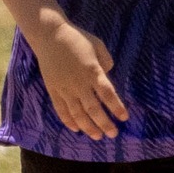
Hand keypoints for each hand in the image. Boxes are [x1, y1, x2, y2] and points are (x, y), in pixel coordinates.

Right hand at [33, 17, 129, 140]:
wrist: (49, 36)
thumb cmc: (77, 38)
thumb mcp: (98, 45)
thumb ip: (106, 61)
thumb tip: (108, 75)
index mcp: (92, 71)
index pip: (108, 94)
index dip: (117, 107)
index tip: (124, 118)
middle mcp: (79, 83)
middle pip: (94, 109)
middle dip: (105, 123)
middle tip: (113, 134)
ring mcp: (65, 88)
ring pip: (77, 113)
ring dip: (88, 127)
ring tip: (97, 136)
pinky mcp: (53, 90)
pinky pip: (61, 110)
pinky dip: (68, 121)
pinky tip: (76, 129)